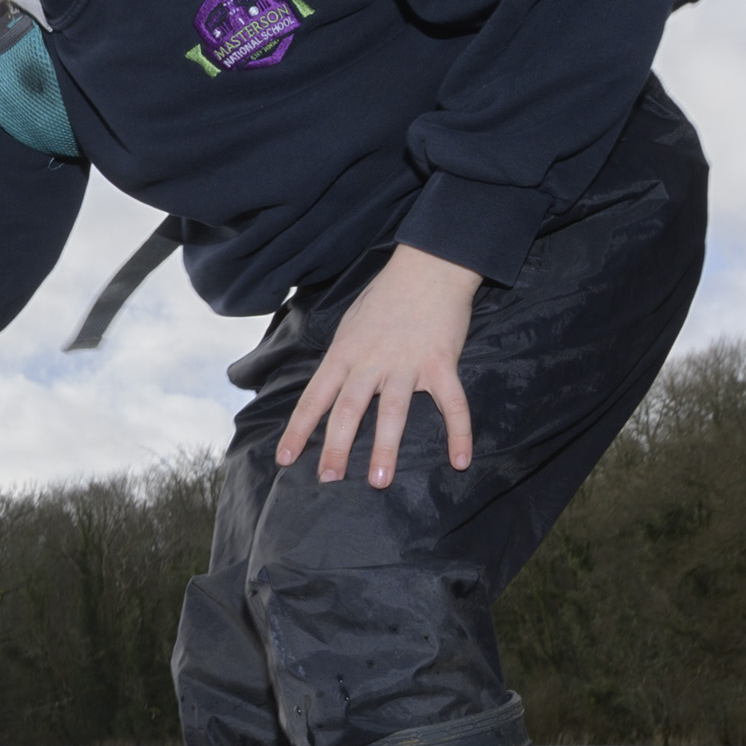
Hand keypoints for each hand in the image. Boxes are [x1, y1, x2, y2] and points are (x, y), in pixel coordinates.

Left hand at [276, 244, 481, 488]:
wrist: (429, 265)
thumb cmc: (386, 296)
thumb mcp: (350, 325)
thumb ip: (341, 359)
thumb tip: (328, 391)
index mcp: (344, 353)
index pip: (315, 397)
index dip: (299, 430)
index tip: (285, 459)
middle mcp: (371, 361)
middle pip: (348, 410)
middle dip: (336, 448)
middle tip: (328, 480)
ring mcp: (407, 363)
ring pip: (393, 412)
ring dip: (385, 448)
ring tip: (378, 481)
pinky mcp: (441, 362)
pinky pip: (452, 404)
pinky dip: (459, 433)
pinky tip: (460, 461)